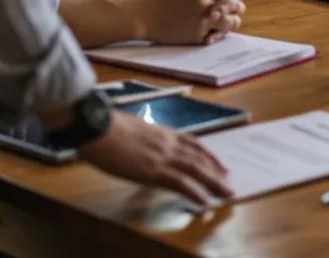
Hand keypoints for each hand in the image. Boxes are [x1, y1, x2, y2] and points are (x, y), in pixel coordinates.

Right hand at [80, 110, 232, 205]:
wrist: (98, 126)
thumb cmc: (108, 127)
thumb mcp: (134, 130)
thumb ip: (147, 140)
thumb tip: (148, 149)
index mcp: (163, 132)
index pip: (194, 144)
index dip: (209, 155)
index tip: (221, 166)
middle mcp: (168, 143)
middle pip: (199, 158)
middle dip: (217, 172)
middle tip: (229, 185)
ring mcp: (162, 156)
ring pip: (196, 169)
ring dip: (213, 183)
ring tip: (226, 195)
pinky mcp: (153, 170)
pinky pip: (180, 182)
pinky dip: (194, 192)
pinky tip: (203, 201)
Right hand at [143, 0, 244, 44]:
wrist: (147, 18)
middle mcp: (203, 3)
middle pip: (234, 3)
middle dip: (237, 5)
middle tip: (237, 7)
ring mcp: (202, 20)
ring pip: (231, 22)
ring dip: (234, 21)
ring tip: (231, 20)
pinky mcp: (199, 36)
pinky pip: (218, 36)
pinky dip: (221, 34)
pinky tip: (218, 31)